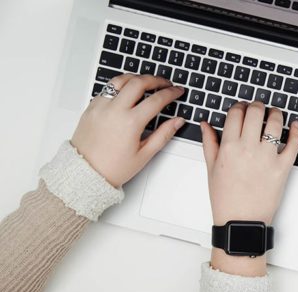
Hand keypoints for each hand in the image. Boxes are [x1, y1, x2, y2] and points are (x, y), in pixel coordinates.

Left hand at [71, 74, 185, 186]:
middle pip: (139, 82)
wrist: (85, 173)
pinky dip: (120, 86)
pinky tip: (127, 92)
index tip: (177, 91)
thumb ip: (164, 134)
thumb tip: (177, 122)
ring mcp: (100, 106)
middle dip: (156, 80)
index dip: (171, 93)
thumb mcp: (144, 154)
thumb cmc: (112, 168)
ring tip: (146, 82)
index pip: (156, 99)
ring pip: (120, 80)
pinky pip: (107, 89)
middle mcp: (114, 110)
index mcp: (130, 122)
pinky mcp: (91, 107)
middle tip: (165, 83)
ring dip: (136, 78)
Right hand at [201, 101, 297, 225]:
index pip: (236, 113)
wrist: (241, 221)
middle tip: (258, 107)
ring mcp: (267, 157)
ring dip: (276, 113)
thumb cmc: (226, 199)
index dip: (240, 106)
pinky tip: (295, 126)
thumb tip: (206, 124)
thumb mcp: (211, 169)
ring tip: (275, 114)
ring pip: (276, 123)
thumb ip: (209, 142)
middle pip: (256, 112)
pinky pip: (293, 144)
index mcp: (229, 147)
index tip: (242, 108)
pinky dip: (296, 132)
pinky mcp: (283, 167)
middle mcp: (248, 149)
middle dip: (257, 105)